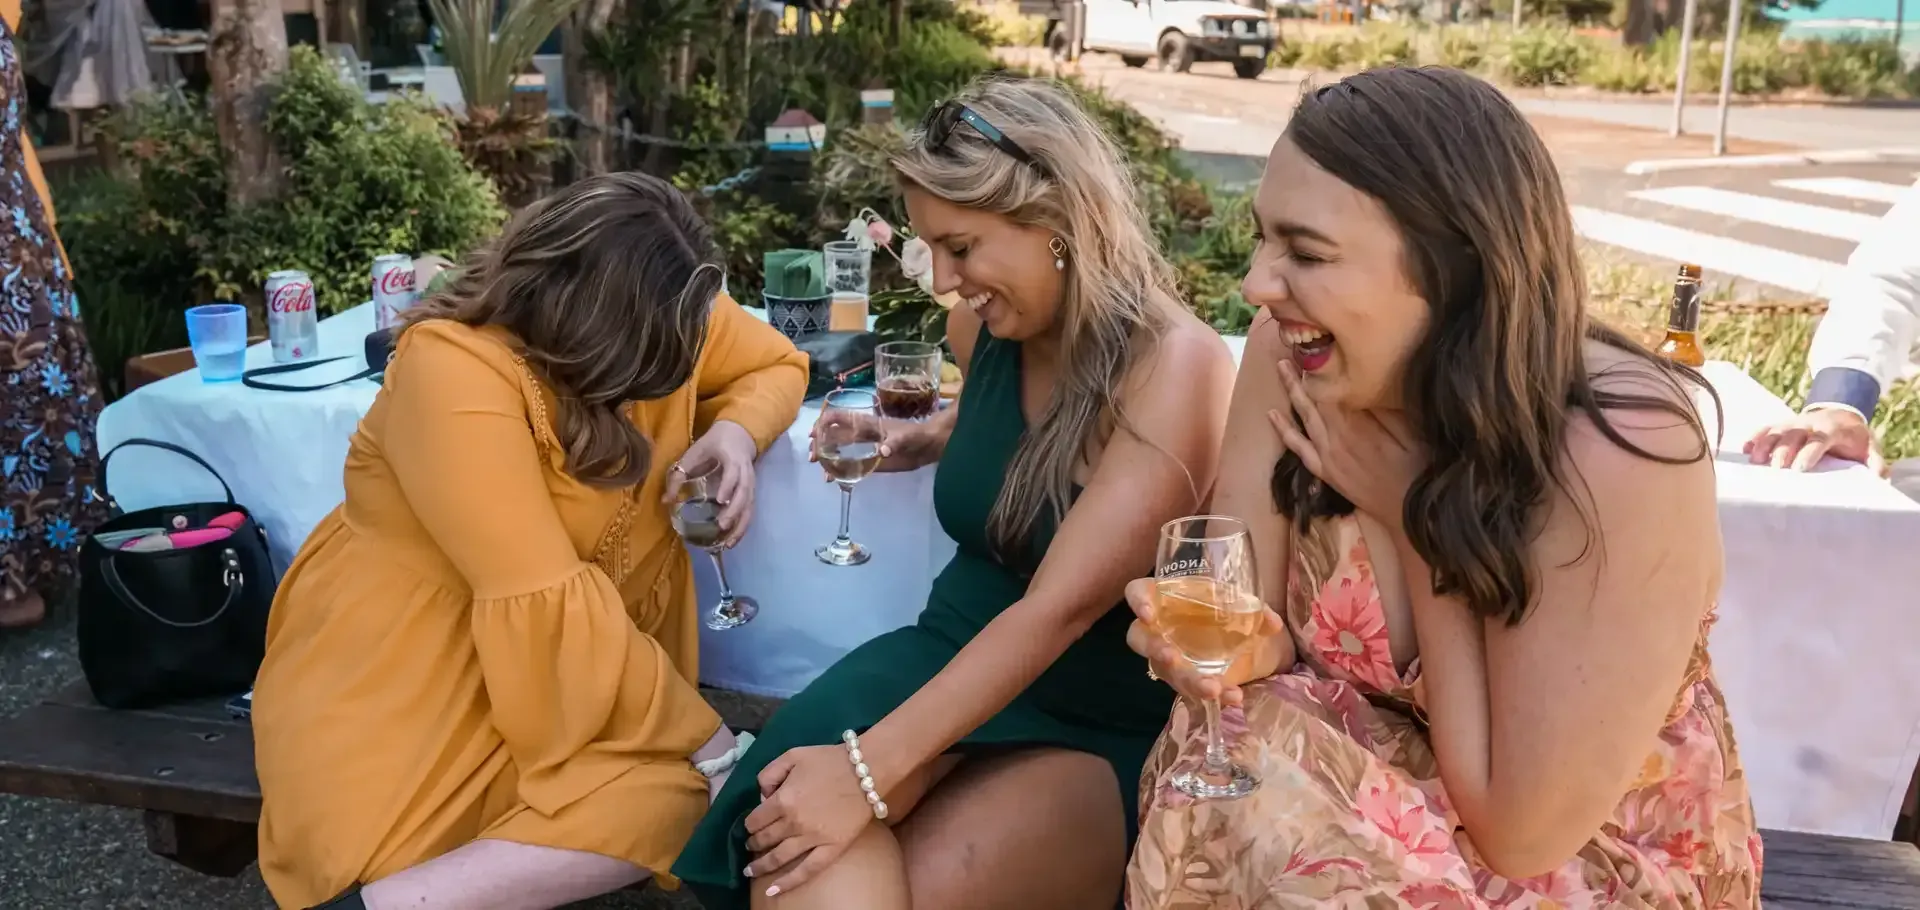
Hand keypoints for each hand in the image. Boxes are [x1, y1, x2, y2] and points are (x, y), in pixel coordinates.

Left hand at [663, 420, 758, 546]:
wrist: (738, 435)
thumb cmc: (713, 444)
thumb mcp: (693, 454)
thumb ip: (679, 475)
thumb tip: (666, 501)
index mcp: (732, 458)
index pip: (733, 473)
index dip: (728, 486)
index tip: (720, 500)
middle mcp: (745, 473)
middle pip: (744, 494)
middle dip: (734, 511)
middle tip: (721, 526)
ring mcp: (750, 484)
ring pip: (749, 507)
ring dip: (740, 526)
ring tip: (728, 543)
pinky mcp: (751, 493)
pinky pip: (749, 512)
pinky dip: (742, 527)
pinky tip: (732, 541)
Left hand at [740, 744, 876, 897]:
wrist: (866, 769)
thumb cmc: (829, 759)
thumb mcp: (792, 755)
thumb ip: (769, 773)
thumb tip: (762, 796)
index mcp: (782, 800)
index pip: (754, 820)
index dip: (750, 823)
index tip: (752, 824)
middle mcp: (793, 823)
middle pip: (764, 839)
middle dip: (753, 842)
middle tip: (751, 844)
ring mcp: (812, 839)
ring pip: (779, 857)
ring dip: (761, 865)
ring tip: (751, 870)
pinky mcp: (831, 848)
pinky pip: (807, 870)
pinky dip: (788, 882)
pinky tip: (773, 890)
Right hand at [807, 410, 935, 474]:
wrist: (927, 446)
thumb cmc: (916, 436)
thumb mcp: (907, 437)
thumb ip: (895, 443)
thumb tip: (882, 451)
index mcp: (866, 423)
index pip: (838, 417)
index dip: (823, 423)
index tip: (815, 434)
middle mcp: (860, 434)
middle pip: (832, 435)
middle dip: (819, 444)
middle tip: (814, 458)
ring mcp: (863, 448)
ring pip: (838, 450)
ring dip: (826, 458)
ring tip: (821, 471)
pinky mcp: (869, 462)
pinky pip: (849, 465)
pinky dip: (838, 470)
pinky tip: (832, 479)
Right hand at [1124, 578, 1283, 707]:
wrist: (1242, 638)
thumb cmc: (1226, 608)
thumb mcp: (1242, 605)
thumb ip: (1255, 611)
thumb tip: (1270, 621)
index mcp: (1164, 597)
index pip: (1137, 592)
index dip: (1138, 602)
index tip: (1148, 614)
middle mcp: (1158, 628)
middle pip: (1141, 639)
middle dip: (1154, 650)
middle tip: (1172, 658)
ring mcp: (1168, 657)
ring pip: (1165, 671)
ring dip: (1187, 681)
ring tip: (1212, 688)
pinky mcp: (1185, 679)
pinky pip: (1192, 689)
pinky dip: (1216, 695)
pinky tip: (1234, 697)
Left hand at [1268, 360, 1423, 531]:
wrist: (1408, 510)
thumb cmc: (1418, 468)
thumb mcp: (1412, 431)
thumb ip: (1389, 406)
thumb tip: (1372, 377)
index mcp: (1359, 422)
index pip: (1334, 386)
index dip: (1323, 366)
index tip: (1315, 344)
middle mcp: (1337, 435)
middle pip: (1314, 397)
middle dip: (1301, 372)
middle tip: (1288, 348)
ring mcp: (1327, 454)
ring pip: (1303, 416)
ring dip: (1291, 391)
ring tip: (1281, 367)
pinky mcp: (1325, 471)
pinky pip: (1297, 448)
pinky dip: (1283, 430)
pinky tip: (1271, 414)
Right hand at [1744, 407, 1885, 474]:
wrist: (1841, 414)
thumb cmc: (1853, 438)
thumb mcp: (1869, 446)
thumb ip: (1874, 460)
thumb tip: (1879, 475)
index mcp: (1830, 429)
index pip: (1817, 440)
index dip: (1808, 453)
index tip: (1798, 470)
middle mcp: (1809, 424)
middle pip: (1792, 435)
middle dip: (1782, 451)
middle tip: (1774, 469)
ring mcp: (1793, 423)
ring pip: (1776, 430)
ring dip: (1764, 444)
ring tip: (1754, 461)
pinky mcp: (1782, 425)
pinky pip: (1766, 428)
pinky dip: (1755, 437)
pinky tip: (1745, 449)